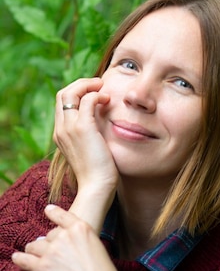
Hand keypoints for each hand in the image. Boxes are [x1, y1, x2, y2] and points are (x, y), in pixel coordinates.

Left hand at [12, 205, 126, 270]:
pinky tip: (17, 258)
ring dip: (34, 250)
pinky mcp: (41, 267)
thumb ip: (82, 242)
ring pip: (35, 245)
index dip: (53, 212)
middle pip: (49, 234)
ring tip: (32, 254)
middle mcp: (64, 236)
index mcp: (81, 228)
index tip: (48, 210)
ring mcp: (51, 251)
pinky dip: (20, 259)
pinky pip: (25, 259)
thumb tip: (68, 248)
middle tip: (52, 253)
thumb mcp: (97, 249)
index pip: (62, 216)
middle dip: (49, 242)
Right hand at [55, 77, 117, 229]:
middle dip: (82, 84)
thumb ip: (90, 131)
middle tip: (99, 85)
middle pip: (63, 93)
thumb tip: (101, 114)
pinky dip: (97, 95)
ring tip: (103, 89)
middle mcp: (60, 129)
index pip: (62, 102)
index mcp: (60, 133)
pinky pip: (87, 100)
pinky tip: (107, 100)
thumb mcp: (90, 146)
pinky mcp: (83, 128)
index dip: (77, 91)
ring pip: (71, 92)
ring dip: (89, 86)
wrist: (97, 186)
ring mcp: (69, 128)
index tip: (94, 92)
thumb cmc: (98, 169)